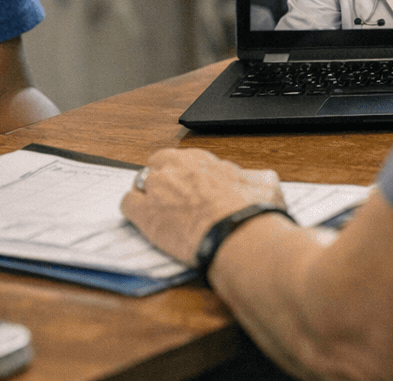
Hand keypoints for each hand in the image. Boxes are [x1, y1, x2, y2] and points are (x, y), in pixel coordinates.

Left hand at [120, 148, 284, 264]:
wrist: (238, 234)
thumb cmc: (252, 211)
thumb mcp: (265, 185)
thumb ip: (258, 178)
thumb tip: (264, 179)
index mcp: (202, 160)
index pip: (183, 159)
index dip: (184, 174)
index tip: (190, 187)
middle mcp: (177, 168)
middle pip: (157, 164)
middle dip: (161, 177)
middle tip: (171, 197)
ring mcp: (158, 189)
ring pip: (140, 181)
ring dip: (147, 194)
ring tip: (156, 210)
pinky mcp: (145, 213)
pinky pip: (127, 203)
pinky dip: (132, 210)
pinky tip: (142, 221)